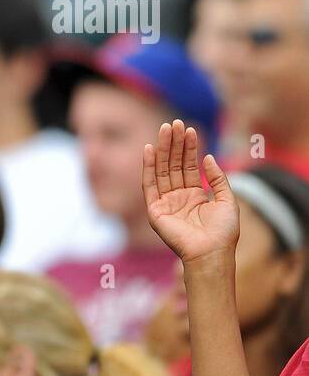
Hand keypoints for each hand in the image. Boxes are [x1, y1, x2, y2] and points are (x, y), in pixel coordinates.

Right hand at [142, 120, 238, 264]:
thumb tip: (206, 157)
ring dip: (163, 149)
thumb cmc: (224, 231)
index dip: (189, 148)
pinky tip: (150, 149)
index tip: (189, 129)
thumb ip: (218, 178)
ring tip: (165, 129)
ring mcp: (165, 203)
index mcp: (195, 196)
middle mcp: (178, 197)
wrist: (212, 252)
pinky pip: (149, 184)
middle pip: (174, 165)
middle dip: (174, 144)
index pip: (189, 166)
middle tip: (173, 123)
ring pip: (162, 170)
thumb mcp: (228, 199)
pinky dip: (148, 166)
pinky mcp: (154, 210)